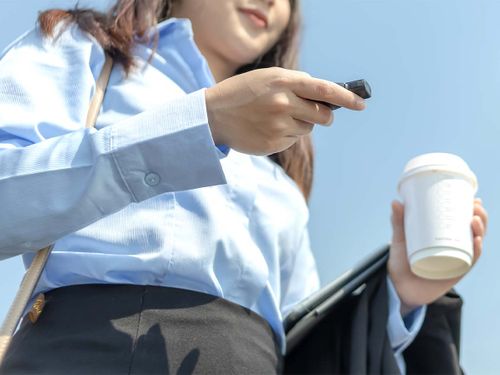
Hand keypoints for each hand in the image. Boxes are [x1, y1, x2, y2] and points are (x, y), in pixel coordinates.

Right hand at [205, 67, 365, 155]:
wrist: (212, 116)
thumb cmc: (242, 93)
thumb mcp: (266, 77)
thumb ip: (295, 82)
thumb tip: (322, 93)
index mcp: (283, 82)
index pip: (325, 90)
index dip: (347, 97)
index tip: (362, 103)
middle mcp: (283, 104)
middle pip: (323, 116)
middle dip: (323, 115)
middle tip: (313, 113)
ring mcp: (278, 126)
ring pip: (307, 129)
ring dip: (299, 124)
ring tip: (275, 118)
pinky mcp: (272, 144)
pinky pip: (292, 141)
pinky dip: (284, 135)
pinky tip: (266, 129)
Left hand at [387, 198, 487, 315]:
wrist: (398, 287)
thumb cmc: (400, 261)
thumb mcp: (400, 239)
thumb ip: (398, 222)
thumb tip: (396, 202)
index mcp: (444, 237)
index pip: (464, 222)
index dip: (474, 211)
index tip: (475, 199)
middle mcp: (454, 248)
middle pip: (474, 231)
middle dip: (480, 218)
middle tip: (475, 207)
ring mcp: (456, 261)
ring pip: (476, 244)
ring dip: (480, 231)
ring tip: (474, 220)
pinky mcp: (455, 273)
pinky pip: (469, 262)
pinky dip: (475, 251)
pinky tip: (477, 241)